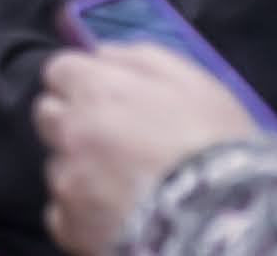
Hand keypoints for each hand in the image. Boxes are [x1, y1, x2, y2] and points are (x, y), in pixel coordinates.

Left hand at [37, 45, 264, 255]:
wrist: (226, 221)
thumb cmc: (219, 149)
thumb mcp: (194, 84)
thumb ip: (140, 58)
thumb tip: (103, 53)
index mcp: (97, 89)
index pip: (61, 71)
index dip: (83, 84)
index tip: (104, 99)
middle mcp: (72, 130)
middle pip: (50, 115)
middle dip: (75, 123)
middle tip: (118, 143)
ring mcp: (68, 179)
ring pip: (59, 165)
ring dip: (82, 170)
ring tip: (129, 185)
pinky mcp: (71, 224)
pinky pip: (63, 213)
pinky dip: (85, 215)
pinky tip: (122, 217)